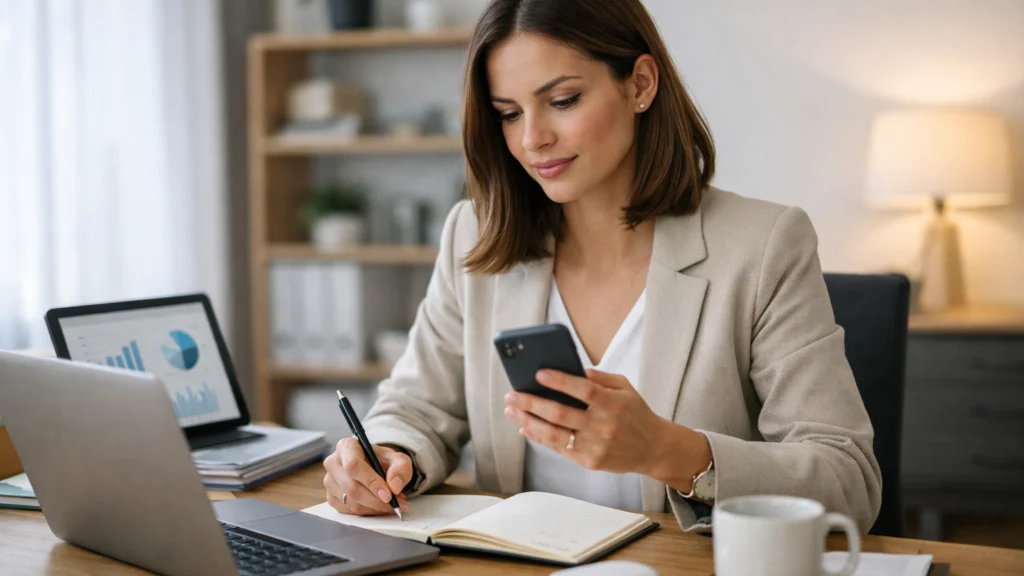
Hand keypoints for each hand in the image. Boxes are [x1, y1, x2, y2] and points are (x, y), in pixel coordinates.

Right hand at [323, 438, 410, 515]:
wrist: (375, 468)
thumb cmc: (383, 461)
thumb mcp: (398, 459)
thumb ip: (401, 468)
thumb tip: (394, 486)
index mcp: (347, 446)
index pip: (353, 465)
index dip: (371, 482)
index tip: (388, 495)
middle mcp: (333, 463)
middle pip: (352, 487)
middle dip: (377, 500)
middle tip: (397, 504)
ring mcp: (329, 481)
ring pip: (351, 502)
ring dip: (375, 508)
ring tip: (392, 505)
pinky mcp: (331, 497)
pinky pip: (349, 511)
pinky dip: (368, 512)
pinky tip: (379, 507)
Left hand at [504, 368, 710, 486]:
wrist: (653, 448)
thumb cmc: (635, 413)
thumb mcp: (625, 388)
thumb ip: (599, 378)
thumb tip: (571, 370)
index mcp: (613, 403)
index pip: (583, 390)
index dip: (559, 381)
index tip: (538, 373)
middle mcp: (603, 426)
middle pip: (560, 413)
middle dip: (531, 403)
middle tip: (512, 394)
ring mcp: (595, 446)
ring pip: (554, 434)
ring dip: (528, 421)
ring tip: (511, 410)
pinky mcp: (589, 462)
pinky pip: (558, 448)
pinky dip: (538, 437)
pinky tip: (525, 426)